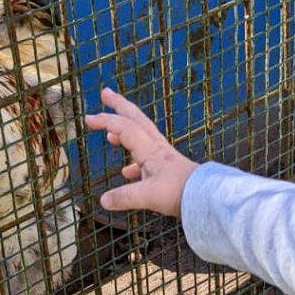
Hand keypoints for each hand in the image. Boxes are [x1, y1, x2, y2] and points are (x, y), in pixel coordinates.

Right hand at [85, 88, 198, 217]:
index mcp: (150, 150)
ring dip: (124, 130)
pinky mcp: (168, 169)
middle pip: (135, 119)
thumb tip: (103, 200)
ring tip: (111, 134)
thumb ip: (125, 197)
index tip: (88, 118)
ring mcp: (163, 157)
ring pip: (140, 136)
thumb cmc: (181, 192)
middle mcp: (156, 148)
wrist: (207, 197)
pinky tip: (127, 172)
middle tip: (106, 93)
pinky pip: (146, 158)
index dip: (106, 121)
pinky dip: (133, 162)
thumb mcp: (149, 196)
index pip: (124, 128)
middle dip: (119, 105)